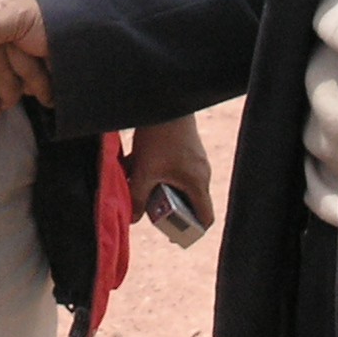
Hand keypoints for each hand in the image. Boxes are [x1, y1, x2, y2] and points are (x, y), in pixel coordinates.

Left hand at [125, 116, 211, 240]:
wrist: (164, 101)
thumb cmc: (159, 137)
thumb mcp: (143, 171)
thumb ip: (136, 197)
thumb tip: (132, 220)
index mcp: (197, 183)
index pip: (205, 217)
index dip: (192, 231)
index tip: (174, 235)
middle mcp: (201, 174)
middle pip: (189, 203)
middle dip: (169, 209)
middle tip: (150, 211)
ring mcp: (195, 160)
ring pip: (179, 185)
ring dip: (160, 189)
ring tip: (139, 184)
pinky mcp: (186, 149)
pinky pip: (175, 170)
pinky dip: (159, 173)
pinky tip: (136, 164)